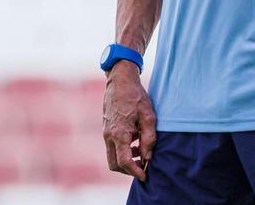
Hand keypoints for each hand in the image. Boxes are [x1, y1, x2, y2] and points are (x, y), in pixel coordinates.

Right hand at [102, 60, 156, 180]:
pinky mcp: (106, 128)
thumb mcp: (149, 116)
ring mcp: (105, 132)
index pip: (124, 162)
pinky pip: (112, 146)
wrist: (120, 80)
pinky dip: (123, 150)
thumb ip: (149, 139)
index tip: (145, 175)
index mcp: (119, 134)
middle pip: (114, 164)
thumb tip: (148, 157)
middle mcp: (109, 135)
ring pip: (112, 156)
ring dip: (126, 159)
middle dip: (128, 170)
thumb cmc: (136, 96)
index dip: (135, 172)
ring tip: (141, 152)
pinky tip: (135, 141)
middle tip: (142, 167)